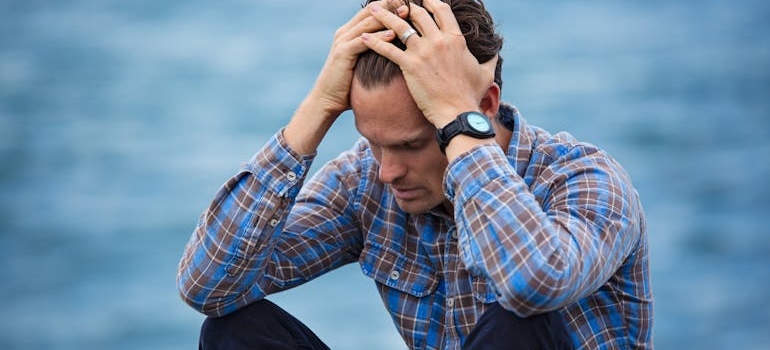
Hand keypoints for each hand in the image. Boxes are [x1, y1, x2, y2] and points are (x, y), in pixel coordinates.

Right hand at [285, 1, 403, 153]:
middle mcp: (345, 32)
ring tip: (406, 13)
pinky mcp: (342, 53)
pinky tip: (394, 34)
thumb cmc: (348, 85)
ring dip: (388, 17)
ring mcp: (342, 41)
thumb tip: (396, 49)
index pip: (373, 11)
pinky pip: (363, 41)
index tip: (410, 3)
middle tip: (410, 3)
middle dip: (391, 6)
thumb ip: (375, 51)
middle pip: (371, 11)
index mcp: (350, 32)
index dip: (390, 5)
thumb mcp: (363, 63)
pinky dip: (379, 36)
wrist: (327, 99)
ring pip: (368, 23)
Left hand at [361, 0, 497, 127]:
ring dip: (384, 16)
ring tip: (373, 10)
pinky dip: (373, 42)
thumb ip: (490, 59)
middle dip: (404, 5)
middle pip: (418, 13)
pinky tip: (363, 38)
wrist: (457, 112)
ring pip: (399, 26)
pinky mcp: (409, 65)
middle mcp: (438, 40)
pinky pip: (387, 49)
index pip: (441, 10)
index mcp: (455, 39)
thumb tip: (496, 52)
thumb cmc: (470, 95)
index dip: (429, 1)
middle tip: (393, 2)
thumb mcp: (485, 74)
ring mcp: (423, 52)